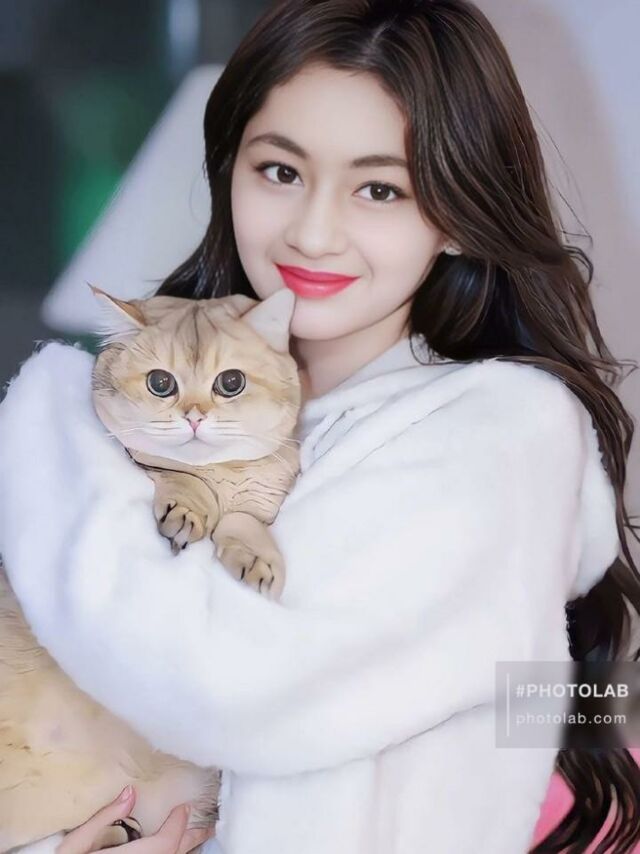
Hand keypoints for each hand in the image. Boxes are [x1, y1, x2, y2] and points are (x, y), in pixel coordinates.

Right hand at [57, 786, 213, 853]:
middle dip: (190, 839)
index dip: (178, 825)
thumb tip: (130, 792)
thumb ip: (103, 818)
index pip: (164, 844)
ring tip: (200, 836)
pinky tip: (177, 849)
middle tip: (209, 825)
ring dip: (184, 849)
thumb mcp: (75, 845)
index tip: (184, 807)